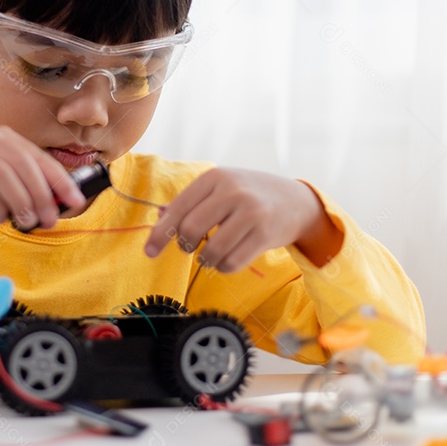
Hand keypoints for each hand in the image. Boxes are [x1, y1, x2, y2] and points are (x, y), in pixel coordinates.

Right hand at [0, 126, 84, 228]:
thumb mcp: (1, 180)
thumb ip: (26, 185)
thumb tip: (57, 203)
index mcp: (4, 137)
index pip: (39, 156)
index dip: (61, 179)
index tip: (76, 200)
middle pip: (24, 164)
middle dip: (43, 194)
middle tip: (50, 219)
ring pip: (5, 175)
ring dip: (22, 202)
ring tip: (27, 222)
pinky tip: (1, 217)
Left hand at [143, 168, 342, 271]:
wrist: (296, 200)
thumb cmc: (251, 194)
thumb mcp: (221, 188)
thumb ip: (191, 202)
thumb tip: (159, 219)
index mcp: (215, 178)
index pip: (177, 209)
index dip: (160, 234)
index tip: (150, 251)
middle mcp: (231, 191)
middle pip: (190, 230)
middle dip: (185, 246)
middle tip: (191, 248)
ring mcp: (250, 212)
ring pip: (210, 251)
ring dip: (205, 260)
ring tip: (210, 255)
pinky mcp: (265, 234)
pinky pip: (231, 262)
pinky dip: (223, 267)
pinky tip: (227, 260)